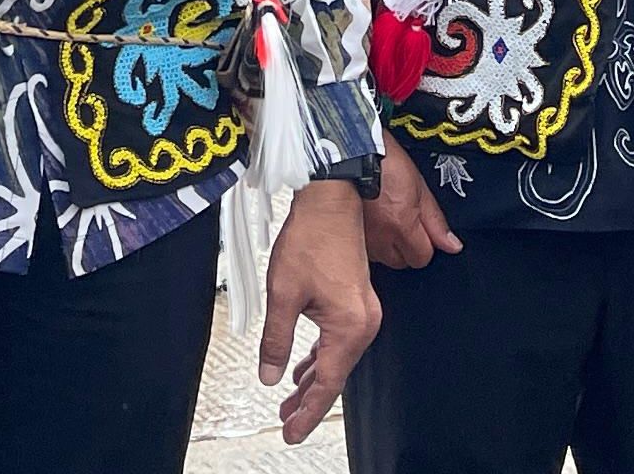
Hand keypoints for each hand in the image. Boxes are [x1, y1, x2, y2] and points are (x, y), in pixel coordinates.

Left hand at [257, 180, 378, 444]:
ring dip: (314, 380)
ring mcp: (364, 312)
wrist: (331, 201)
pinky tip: (305, 368)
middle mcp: (364, 323)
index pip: (327, 383)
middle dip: (309, 401)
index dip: (308, 411)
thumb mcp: (282, 294)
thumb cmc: (309, 240)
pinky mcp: (357, 302)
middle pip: (335, 375)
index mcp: (349, 326)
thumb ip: (276, 340)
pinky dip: (321, 358)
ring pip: (336, 359)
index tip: (291, 432)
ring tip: (290, 403)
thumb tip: (269, 376)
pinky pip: (339, 341)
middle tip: (286, 423)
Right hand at [358, 151, 460, 272]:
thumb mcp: (419, 186)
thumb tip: (452, 246)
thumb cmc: (385, 162)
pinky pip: (363, 249)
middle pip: (401, 261)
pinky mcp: (345, 234)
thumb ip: (435, 221)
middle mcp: (379, 239)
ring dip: (386, 244)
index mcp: (401, 226)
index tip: (421, 228)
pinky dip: (369, 240)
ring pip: (382, 257)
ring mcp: (359, 238)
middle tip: (402, 221)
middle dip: (406, 246)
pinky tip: (369, 221)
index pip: (422, 258)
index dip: (425, 243)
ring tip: (383, 219)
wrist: (352, 150)